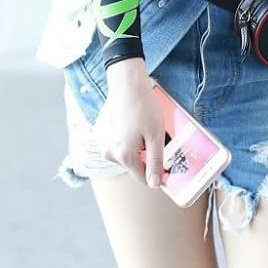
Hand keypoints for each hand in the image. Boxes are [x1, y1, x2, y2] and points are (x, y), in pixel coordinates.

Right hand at [93, 59, 164, 188]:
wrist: (126, 83)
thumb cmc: (143, 107)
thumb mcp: (156, 135)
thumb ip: (155, 162)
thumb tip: (154, 184)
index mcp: (124, 156)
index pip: (142, 178)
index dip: (157, 174)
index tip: (167, 164)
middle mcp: (109, 154)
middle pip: (133, 166)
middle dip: (145, 156)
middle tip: (154, 137)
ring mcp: (103, 143)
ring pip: (125, 155)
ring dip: (135, 147)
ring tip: (142, 127)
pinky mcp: (101, 133)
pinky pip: (116, 144)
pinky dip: (125, 138)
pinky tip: (132, 123)